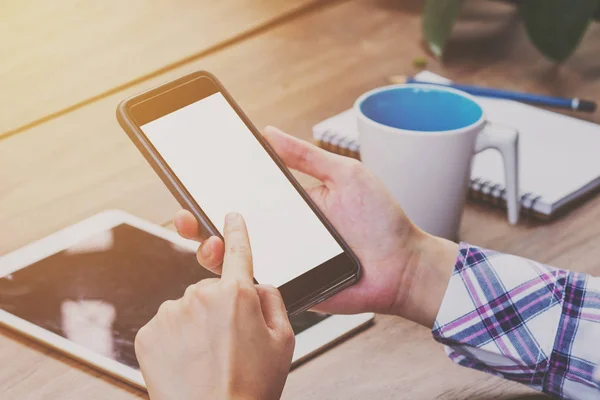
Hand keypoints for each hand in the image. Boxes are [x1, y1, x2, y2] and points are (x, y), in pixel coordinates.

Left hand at [136, 213, 293, 399]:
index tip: (231, 216)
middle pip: (210, 289)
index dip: (236, 231)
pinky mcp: (149, 333)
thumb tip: (257, 285)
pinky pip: (165, 326)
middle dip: (219, 308)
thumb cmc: (251, 387)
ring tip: (207, 359)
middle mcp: (201, 296)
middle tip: (228, 344)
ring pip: (186, 308)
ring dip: (195, 325)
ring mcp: (171, 313)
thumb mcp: (283, 341)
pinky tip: (187, 363)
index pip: (238, 251)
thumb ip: (273, 301)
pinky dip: (174, 340)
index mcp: (238, 294)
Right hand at [175, 127, 457, 326]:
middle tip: (181, 213)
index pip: (240, 197)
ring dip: (209, 250)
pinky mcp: (288, 290)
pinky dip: (233, 280)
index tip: (189, 180)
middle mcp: (278, 235)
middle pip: (227, 231)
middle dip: (196, 223)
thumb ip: (306, 157)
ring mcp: (281, 263)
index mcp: (287, 207)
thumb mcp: (344, 176)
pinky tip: (225, 267)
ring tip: (206, 238)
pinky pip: (254, 287)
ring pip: (233, 261)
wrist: (403, 265)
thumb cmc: (380, 220)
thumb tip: (268, 131)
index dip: (212, 191)